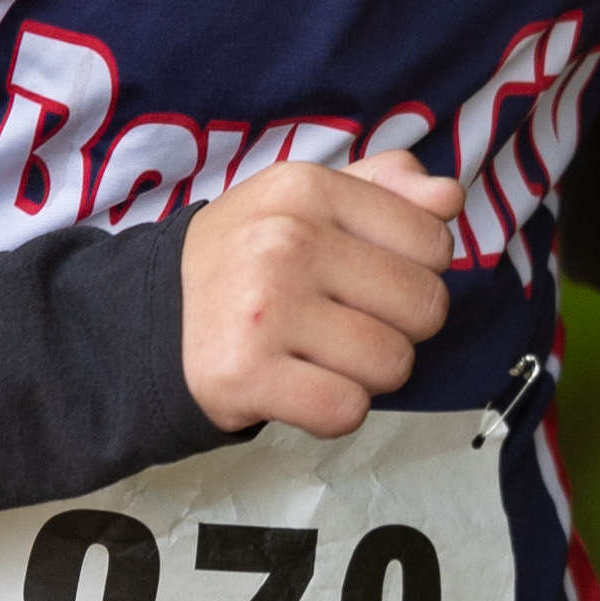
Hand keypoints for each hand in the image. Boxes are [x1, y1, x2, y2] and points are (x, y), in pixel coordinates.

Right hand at [180, 146, 459, 437]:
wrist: (150, 316)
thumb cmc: (248, 258)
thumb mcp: (305, 200)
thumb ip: (385, 189)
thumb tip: (448, 199)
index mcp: (308, 188)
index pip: (434, 242)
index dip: (413, 270)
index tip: (364, 278)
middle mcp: (286, 240)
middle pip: (424, 307)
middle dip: (397, 327)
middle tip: (342, 322)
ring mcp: (265, 307)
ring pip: (393, 364)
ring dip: (367, 374)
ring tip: (319, 354)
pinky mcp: (246, 373)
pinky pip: (347, 411)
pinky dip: (334, 412)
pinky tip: (300, 386)